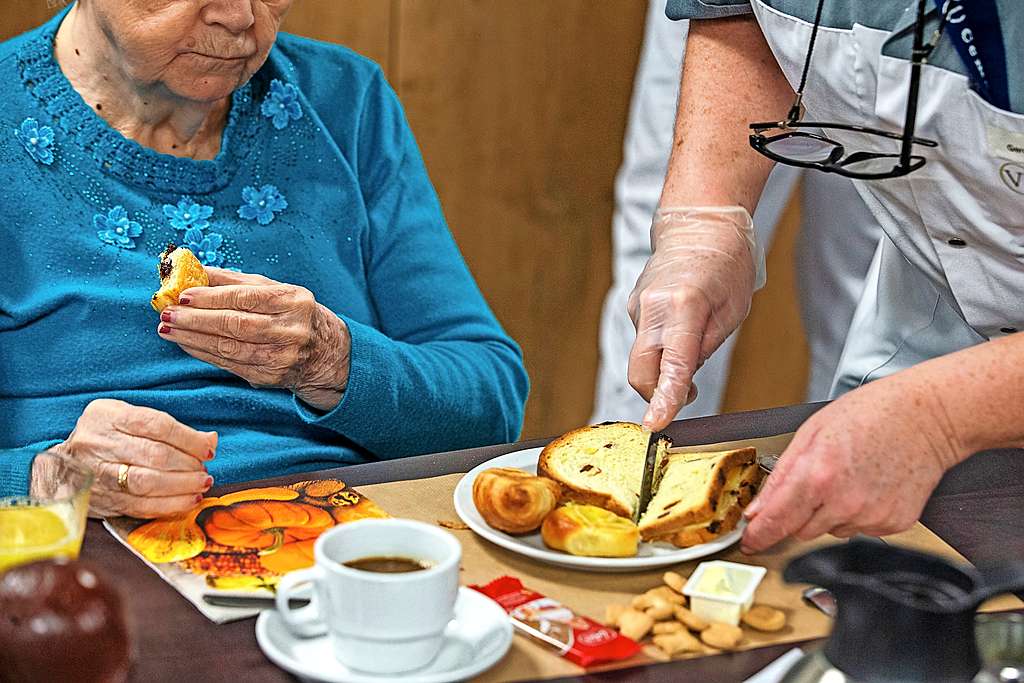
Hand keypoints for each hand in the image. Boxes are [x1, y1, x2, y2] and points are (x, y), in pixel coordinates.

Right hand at [41, 399, 215, 517]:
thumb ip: (167, 428)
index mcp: (106, 416)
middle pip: (153, 454)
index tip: (208, 448)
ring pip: (146, 482)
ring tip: (201, 484)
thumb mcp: (128, 419)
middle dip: (187, 464)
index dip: (188, 438)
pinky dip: (169, 505)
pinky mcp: (100, 500)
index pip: (155, 424)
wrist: (61, 467)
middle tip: (205, 470)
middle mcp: (97, 443)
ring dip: (182, 486)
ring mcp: (96, 473)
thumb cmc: (106, 437)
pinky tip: (188, 501)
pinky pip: (140, 506)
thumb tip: (210, 440)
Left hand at [157, 267, 350, 410]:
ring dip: (193, 339)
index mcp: (293, 302)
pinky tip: (186, 344)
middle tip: (168, 314)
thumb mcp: (273, 290)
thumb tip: (192, 269)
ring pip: (230, 348)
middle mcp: (291, 330)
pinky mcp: (270, 377)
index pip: (246, 298)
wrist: (325, 352)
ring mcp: (281, 357)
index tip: (182, 294)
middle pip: (236, 325)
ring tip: (168, 329)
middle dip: (196, 320)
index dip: (211, 297)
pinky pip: (230, 365)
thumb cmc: (292, 314)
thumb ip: (234, 280)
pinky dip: (203, 354)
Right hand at [627, 207, 758, 429]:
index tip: (655, 424)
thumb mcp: (732, 311)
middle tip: (685, 394)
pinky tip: (679, 331)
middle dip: (657, 393)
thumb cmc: (726, 265)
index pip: (671, 365)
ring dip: (661, 368)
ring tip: (691, 347)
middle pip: (641, 371)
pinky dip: (658, 349)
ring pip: (641, 358)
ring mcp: (637, 306)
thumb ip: (704, 348)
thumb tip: (682, 381)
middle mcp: (652, 307)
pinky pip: (643, 341)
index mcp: (683, 306)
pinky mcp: (633, 307)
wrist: (700, 225)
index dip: (663, 399)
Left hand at [740, 373, 965, 552]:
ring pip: (831, 530)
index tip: (749, 542)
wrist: (927, 417)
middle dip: (799, 512)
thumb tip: (757, 511)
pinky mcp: (893, 524)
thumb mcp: (810, 434)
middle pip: (801, 530)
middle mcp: (844, 503)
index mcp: (817, 476)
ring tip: (850, 476)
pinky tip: (869, 485)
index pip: (777, 522)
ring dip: (830, 512)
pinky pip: (860, 528)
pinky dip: (858, 512)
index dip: (759, 536)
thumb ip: (780, 476)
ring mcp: (871, 517)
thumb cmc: (870, 415)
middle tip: (817, 481)